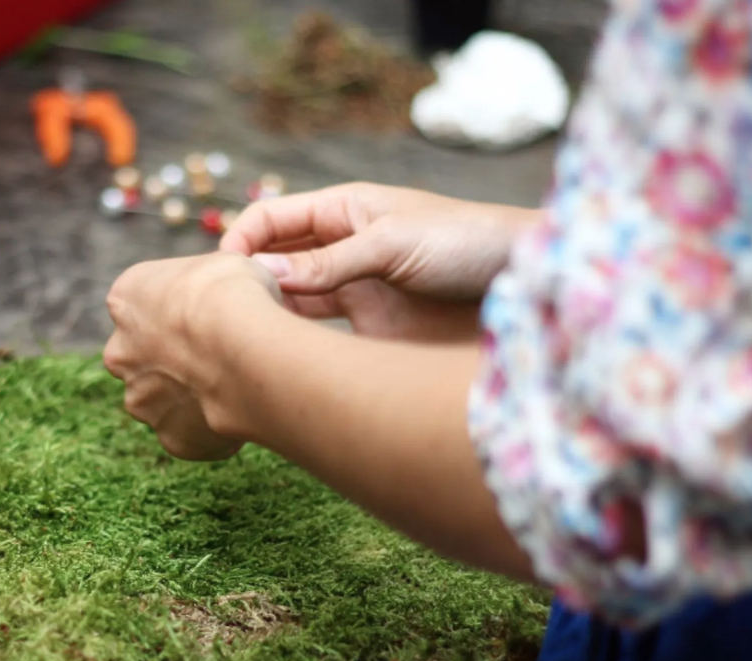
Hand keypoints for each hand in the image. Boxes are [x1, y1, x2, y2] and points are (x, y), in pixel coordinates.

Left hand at [103, 252, 280, 460]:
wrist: (244, 345)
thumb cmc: (233, 293)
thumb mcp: (224, 262)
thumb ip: (209, 281)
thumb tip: (226, 290)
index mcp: (125, 300)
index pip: (142, 305)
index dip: (178, 309)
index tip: (207, 313)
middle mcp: (120, 353)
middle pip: (144, 358)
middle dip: (175, 359)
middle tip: (218, 354)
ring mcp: (141, 400)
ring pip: (164, 400)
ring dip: (191, 396)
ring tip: (234, 385)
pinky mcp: (169, 437)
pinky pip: (190, 434)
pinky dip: (211, 429)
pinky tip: (240, 410)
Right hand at [219, 183, 537, 342]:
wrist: (529, 284)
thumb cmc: (468, 242)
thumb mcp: (392, 243)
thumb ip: (328, 263)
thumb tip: (262, 274)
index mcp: (342, 209)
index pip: (270, 219)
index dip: (240, 242)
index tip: (222, 276)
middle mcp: (341, 247)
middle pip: (274, 262)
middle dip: (246, 282)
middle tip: (227, 315)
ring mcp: (354, 288)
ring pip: (293, 301)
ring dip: (270, 315)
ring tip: (248, 339)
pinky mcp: (370, 328)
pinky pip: (322, 335)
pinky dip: (299, 344)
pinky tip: (284, 359)